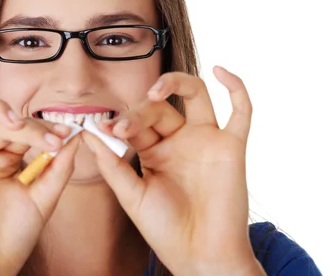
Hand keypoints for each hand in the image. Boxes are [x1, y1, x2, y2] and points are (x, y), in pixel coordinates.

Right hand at [0, 94, 78, 275]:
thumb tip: (77, 135)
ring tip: (13, 121)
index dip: (43, 127)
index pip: (22, 130)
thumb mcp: (43, 199)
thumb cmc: (11, 238)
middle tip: (48, 138)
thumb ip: (59, 167)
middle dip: (26, 124)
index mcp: (4, 161)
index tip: (67, 133)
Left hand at [83, 67, 264, 275]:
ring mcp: (207, 141)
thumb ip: (111, 163)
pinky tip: (221, 71)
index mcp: (155, 150)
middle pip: (160, 107)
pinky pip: (241, 112)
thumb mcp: (131, 194)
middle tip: (122, 128)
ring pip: (195, 95)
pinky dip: (236, 88)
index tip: (104, 128)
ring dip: (175, 83)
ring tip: (155, 91)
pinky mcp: (232, 148)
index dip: (121, 121)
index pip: (137, 121)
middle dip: (139, 112)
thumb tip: (88, 132)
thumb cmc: (164, 230)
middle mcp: (181, 141)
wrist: (199, 257)